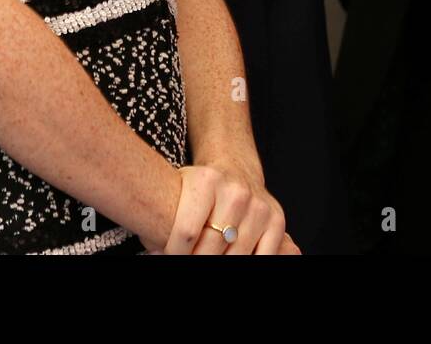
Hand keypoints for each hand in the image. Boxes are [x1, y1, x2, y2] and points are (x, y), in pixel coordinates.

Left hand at [160, 159, 295, 254]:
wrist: (235, 169)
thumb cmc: (201, 187)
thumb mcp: (180, 190)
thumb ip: (167, 217)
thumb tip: (154, 252)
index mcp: (208, 181)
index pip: (186, 232)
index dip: (173, 252)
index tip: (163, 256)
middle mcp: (236, 193)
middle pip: (210, 248)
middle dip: (193, 259)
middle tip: (184, 258)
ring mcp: (259, 207)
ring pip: (235, 256)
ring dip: (217, 262)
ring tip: (204, 253)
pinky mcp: (276, 220)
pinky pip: (263, 256)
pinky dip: (246, 261)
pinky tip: (229, 255)